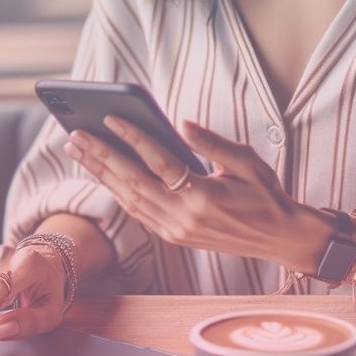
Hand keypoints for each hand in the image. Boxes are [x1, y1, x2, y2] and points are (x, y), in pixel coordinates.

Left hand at [63, 116, 303, 262]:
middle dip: (101, 156)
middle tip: (75, 134)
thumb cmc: (267, 195)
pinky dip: (117, 191)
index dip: (133, 138)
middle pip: (132, 182)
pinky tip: (102, 173)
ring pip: (128, 199)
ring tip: (77, 150)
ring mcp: (176, 231)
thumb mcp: (247, 162)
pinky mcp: (174, 237)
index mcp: (203, 197)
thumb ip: (212, 143)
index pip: (159, 162)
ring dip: (101, 173)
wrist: (280, 238)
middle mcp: (184, 218)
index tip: (111, 117)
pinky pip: (137, 211)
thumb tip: (180, 124)